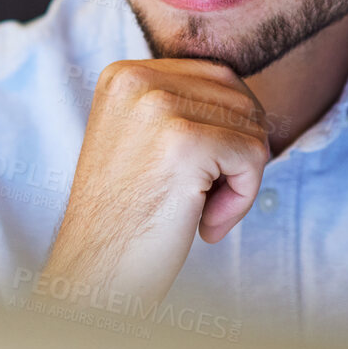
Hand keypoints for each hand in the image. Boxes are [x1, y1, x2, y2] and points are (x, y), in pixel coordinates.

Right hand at [36, 58, 271, 308]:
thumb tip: (249, 99)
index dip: (225, 134)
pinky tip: (204, 224)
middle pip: (241, 99)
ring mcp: (158, 106)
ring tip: (196, 211)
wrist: (93, 275)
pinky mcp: (185, 141)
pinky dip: (242, 198)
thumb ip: (182, 108)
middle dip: (235, 155)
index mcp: (124, 74)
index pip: (218, 79)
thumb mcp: (142, 141)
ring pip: (252, 128)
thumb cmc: (126, 220)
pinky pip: (254, 156)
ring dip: (239, 179)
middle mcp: (137, 79)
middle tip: (197, 201)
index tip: (191, 179)